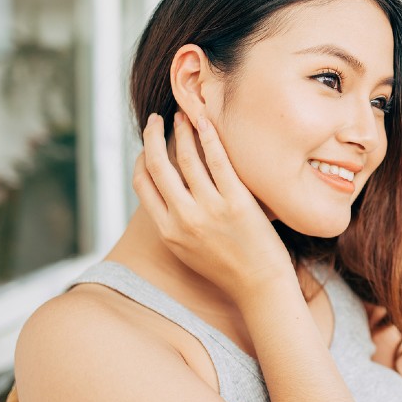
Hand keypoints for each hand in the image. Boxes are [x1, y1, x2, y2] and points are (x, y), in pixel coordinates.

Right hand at [132, 112, 293, 305]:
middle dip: (152, 137)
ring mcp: (210, 210)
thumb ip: (175, 224)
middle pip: (157, 167)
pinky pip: (218, 161)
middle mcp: (184, 219)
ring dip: (181, 131)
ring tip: (182, 115)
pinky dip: (208, 137)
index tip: (147, 146)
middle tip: (154, 120)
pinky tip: (205, 122)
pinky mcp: (237, 202)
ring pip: (186, 159)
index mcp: (168, 232)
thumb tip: (169, 196)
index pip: (142, 186)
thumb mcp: (189, 251)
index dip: (140, 160)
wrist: (260, 286)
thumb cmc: (229, 268)